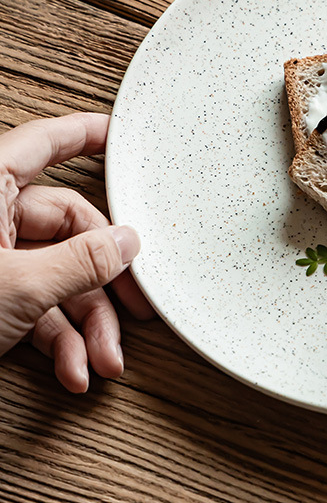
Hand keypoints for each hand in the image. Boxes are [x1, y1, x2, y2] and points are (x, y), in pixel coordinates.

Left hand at [0, 113, 153, 391]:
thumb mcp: (15, 287)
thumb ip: (80, 261)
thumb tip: (125, 243)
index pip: (43, 146)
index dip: (84, 136)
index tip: (116, 134)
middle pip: (66, 229)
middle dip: (103, 279)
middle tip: (135, 305)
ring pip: (57, 276)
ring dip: (86, 324)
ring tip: (102, 359)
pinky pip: (36, 308)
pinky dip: (58, 340)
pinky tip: (72, 368)